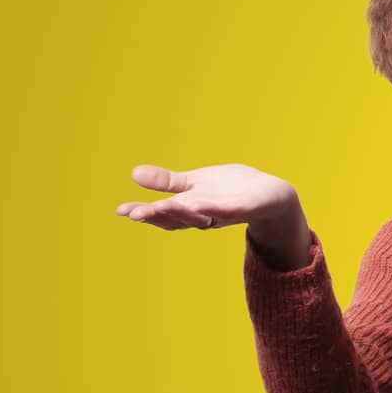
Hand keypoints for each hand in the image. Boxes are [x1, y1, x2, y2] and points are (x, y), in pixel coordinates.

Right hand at [114, 162, 297, 232]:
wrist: (270, 194)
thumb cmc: (231, 190)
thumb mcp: (195, 183)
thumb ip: (168, 182)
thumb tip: (133, 174)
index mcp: (190, 209)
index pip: (163, 214)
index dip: (143, 213)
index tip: (121, 211)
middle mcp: (204, 215)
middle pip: (176, 219)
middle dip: (155, 216)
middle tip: (134, 214)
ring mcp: (223, 213)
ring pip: (198, 215)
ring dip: (179, 212)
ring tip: (158, 206)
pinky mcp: (244, 207)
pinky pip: (228, 209)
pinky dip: (214, 208)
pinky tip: (201, 202)